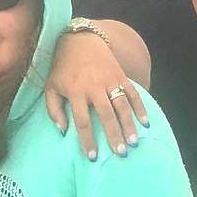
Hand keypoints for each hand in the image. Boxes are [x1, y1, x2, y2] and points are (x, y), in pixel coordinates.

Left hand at [44, 28, 148, 158]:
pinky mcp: (120, 75)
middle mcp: (94, 87)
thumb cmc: (63, 68)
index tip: (93, 156)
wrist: (80, 40)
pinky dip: (140, 107)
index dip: (88, 140)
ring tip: (133, 142)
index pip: (82, 121)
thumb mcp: (50, 87)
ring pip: (122, 105)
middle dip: (113, 135)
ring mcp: (109, 80)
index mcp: (75, 91)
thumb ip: (53, 110)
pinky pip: (133, 93)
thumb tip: (63, 132)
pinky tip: (145, 122)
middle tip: (120, 154)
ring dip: (129, 124)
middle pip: (106, 115)